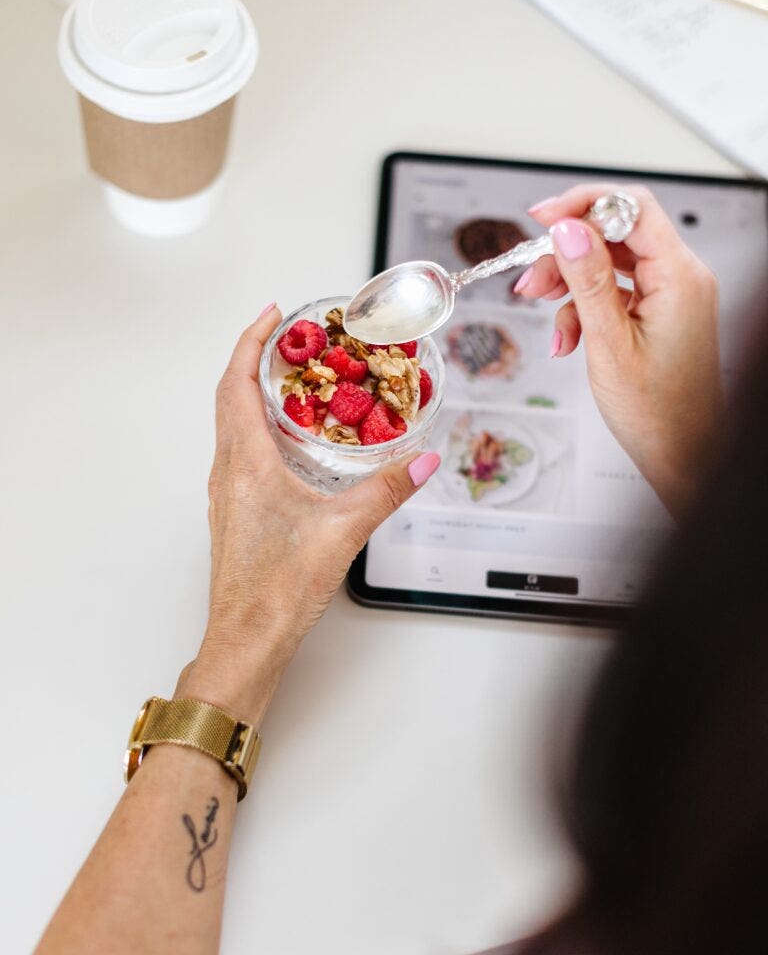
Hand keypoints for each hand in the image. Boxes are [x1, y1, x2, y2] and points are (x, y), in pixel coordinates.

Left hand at [177, 306, 439, 724]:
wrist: (246, 640)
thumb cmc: (277, 591)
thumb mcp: (342, 531)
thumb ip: (387, 490)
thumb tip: (424, 460)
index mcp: (245, 463)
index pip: (237, 382)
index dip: (251, 341)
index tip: (272, 313)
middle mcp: (228, 471)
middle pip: (231, 396)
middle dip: (257, 359)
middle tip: (290, 339)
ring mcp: (228, 493)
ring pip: (233, 424)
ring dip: (256, 393)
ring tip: (295, 380)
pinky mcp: (236, 512)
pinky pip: (240, 451)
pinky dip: (260, 427)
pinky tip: (291, 441)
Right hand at [516, 184, 723, 517]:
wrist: (681, 453)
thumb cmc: (656, 412)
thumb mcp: (609, 343)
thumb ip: (588, 282)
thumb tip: (568, 231)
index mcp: (679, 277)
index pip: (632, 208)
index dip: (584, 205)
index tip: (543, 218)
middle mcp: (680, 277)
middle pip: (615, 234)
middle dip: (566, 254)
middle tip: (531, 280)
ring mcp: (669, 294)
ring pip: (608, 262)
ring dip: (569, 284)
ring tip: (543, 310)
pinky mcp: (657, 310)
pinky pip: (613, 290)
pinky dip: (582, 309)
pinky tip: (567, 339)